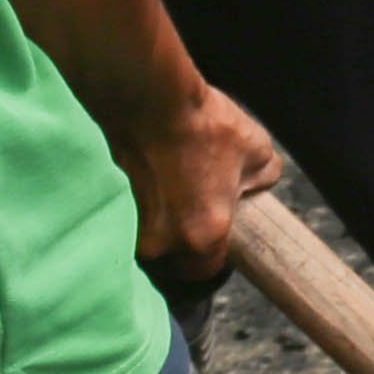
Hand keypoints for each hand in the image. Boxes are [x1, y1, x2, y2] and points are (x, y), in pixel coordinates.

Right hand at [121, 82, 282, 281]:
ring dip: (159, 221)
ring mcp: (132, 224)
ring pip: (149, 237)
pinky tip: (151, 177)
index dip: (213, 258)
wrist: (150, 100)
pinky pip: (130, 216)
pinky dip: (140, 204)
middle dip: (182, 240)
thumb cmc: (206, 127)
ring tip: (171, 187)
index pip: (206, 272)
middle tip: (193, 210)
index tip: (216, 241)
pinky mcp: (111, 203)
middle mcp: (163, 242)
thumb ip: (262, 179)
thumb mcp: (258, 151)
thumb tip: (257, 186)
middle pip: (172, 257)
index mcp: (203, 237)